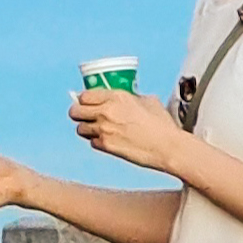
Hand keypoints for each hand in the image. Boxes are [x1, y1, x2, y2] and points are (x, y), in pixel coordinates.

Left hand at [68, 84, 187, 172]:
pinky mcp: (106, 145)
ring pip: (80, 128)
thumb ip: (132, 97)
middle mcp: (106, 111)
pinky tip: (108, 140)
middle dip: (77, 113)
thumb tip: (127, 97)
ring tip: (96, 129)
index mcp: (117, 96)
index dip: (84, 99)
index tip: (87, 102)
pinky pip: (92, 142)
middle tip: (84, 116)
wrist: (167, 147)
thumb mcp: (148, 101)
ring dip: (86, 129)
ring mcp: (104, 129)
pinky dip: (97, 142)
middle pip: (75, 111)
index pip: (85, 95)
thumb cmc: (162, 124)